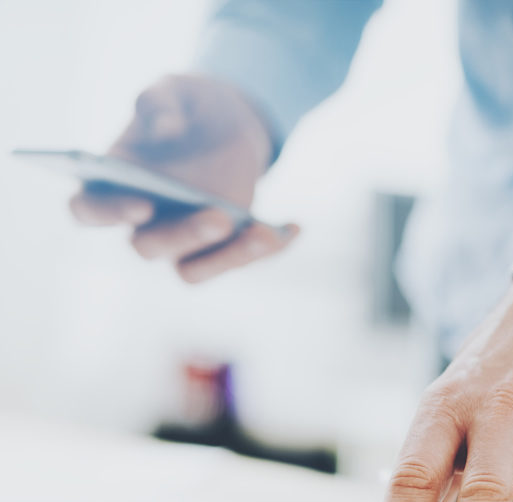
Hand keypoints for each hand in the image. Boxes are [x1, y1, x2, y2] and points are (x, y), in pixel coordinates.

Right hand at [70, 74, 297, 281]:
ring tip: (263, 234)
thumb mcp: (174, 89)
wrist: (227, 120)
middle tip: (217, 216)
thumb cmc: (187, 105)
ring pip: (193, 271)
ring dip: (229, 258)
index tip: (141, 204)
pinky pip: (238, 261)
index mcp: (112, 184)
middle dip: (183, 236)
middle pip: (147, 248)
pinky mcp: (220, 247)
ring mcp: (183, 240)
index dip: (108, 213)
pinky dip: (268, 249)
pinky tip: (292, 228)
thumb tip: (164, 129)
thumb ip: (158, 101)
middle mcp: (143, 222)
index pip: (89, 210)